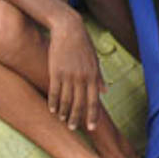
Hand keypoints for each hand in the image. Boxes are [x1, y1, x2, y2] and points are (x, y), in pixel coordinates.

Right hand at [45, 13, 105, 131]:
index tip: (91, 128)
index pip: (94, 101)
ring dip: (64, 112)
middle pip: (79, 104)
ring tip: (62, 120)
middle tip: (73, 128)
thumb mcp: (95, 60)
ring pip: (66, 100)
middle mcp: (81, 77)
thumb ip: (100, 77)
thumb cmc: (83, 44)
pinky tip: (52, 110)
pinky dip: (53, 103)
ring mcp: (68, 75)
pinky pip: (55, 92)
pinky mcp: (56, 71)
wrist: (68, 29)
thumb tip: (105, 91)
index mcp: (93, 75)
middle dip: (76, 118)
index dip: (92, 116)